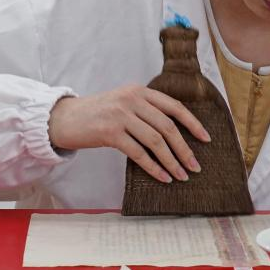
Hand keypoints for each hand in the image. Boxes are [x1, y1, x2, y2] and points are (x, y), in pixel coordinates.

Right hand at [48, 85, 209, 182]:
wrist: (64, 118)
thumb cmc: (97, 114)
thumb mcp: (123, 103)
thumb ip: (145, 110)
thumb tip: (175, 133)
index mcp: (139, 91)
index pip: (174, 107)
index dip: (193, 123)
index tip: (206, 139)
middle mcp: (132, 100)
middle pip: (167, 127)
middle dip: (185, 149)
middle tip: (195, 166)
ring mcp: (121, 115)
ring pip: (156, 141)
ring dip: (172, 161)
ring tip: (181, 176)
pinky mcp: (110, 133)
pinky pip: (139, 153)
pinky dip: (154, 167)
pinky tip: (162, 177)